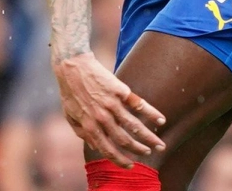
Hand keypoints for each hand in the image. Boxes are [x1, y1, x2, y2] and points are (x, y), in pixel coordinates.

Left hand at [52, 51, 165, 167]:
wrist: (72, 66)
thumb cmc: (70, 91)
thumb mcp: (70, 115)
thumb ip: (82, 132)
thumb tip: (94, 147)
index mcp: (89, 126)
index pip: (107, 149)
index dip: (120, 160)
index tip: (130, 165)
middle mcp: (102, 117)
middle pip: (124, 139)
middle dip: (138, 150)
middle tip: (148, 154)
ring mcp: (112, 103)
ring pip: (134, 125)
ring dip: (148, 137)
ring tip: (159, 144)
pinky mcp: (119, 90)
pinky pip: (138, 104)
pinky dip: (151, 113)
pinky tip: (161, 120)